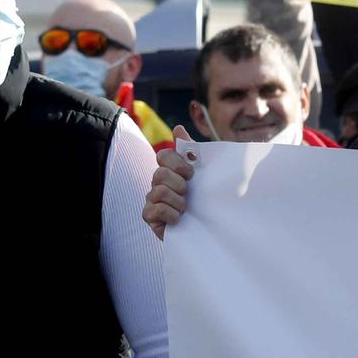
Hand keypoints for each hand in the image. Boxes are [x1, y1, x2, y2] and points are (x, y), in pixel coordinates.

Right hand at [143, 126, 198, 240]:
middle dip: (179, 183)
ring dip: (179, 201)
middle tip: (188, 192)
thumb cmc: (205, 200)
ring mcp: (152, 200)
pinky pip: (156, 210)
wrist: (207, 230)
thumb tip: (178, 128)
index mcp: (170, 170)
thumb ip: (192, 151)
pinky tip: (179, 219)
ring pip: (160, 191)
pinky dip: (172, 214)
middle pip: (160, 173)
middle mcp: (158, 183)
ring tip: (186, 208)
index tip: (192, 173)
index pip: (164, 155)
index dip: (177, 162)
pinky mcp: (149, 217)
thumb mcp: (204, 175)